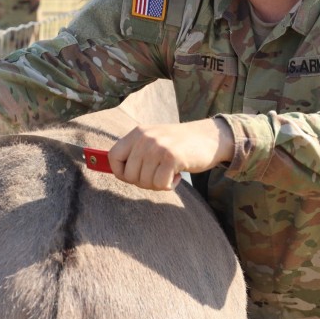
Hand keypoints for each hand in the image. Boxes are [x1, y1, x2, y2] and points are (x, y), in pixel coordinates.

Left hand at [108, 118, 234, 190]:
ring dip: (158, 184)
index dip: (120, 172)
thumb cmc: (179, 144)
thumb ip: (134, 152)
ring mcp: (158, 146)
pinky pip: (160, 184)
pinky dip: (169, 185)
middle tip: (158, 174)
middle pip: (129, 175)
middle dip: (143, 182)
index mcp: (137, 133)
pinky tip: (177, 174)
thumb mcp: (154, 140)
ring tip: (170, 171)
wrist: (210, 137)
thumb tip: (109, 168)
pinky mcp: (172, 157)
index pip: (113, 157)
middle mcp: (145, 137)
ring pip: (144, 182)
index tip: (133, 176)